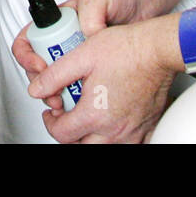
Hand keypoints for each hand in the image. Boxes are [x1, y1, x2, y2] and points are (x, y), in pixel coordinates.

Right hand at [10, 0, 143, 111]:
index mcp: (55, 23)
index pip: (26, 41)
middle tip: (54, 94)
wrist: (144, 8)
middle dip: (41, 84)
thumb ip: (89, 14)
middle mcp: (61, 42)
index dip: (26, 57)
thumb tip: (85, 37)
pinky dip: (75, 99)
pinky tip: (83, 103)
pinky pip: (75, 89)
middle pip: (36, 68)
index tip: (41, 66)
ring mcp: (76, 59)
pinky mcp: (91, 73)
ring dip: (55, 95)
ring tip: (66, 103)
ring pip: (54, 83)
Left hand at [28, 18, 176, 143]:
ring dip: (92, 138)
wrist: (159, 49)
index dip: (50, 123)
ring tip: (88, 119)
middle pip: (82, 146)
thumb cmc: (127, 50)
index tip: (51, 113)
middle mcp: (115, 129)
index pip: (62, 134)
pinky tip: (114, 122)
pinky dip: (118, 138)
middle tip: (66, 117)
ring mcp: (134, 130)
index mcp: (95, 114)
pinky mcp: (148, 126)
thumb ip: (54, 75)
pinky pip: (131, 143)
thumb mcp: (81, 56)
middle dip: (69, 134)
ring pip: (105, 147)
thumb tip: (37, 88)